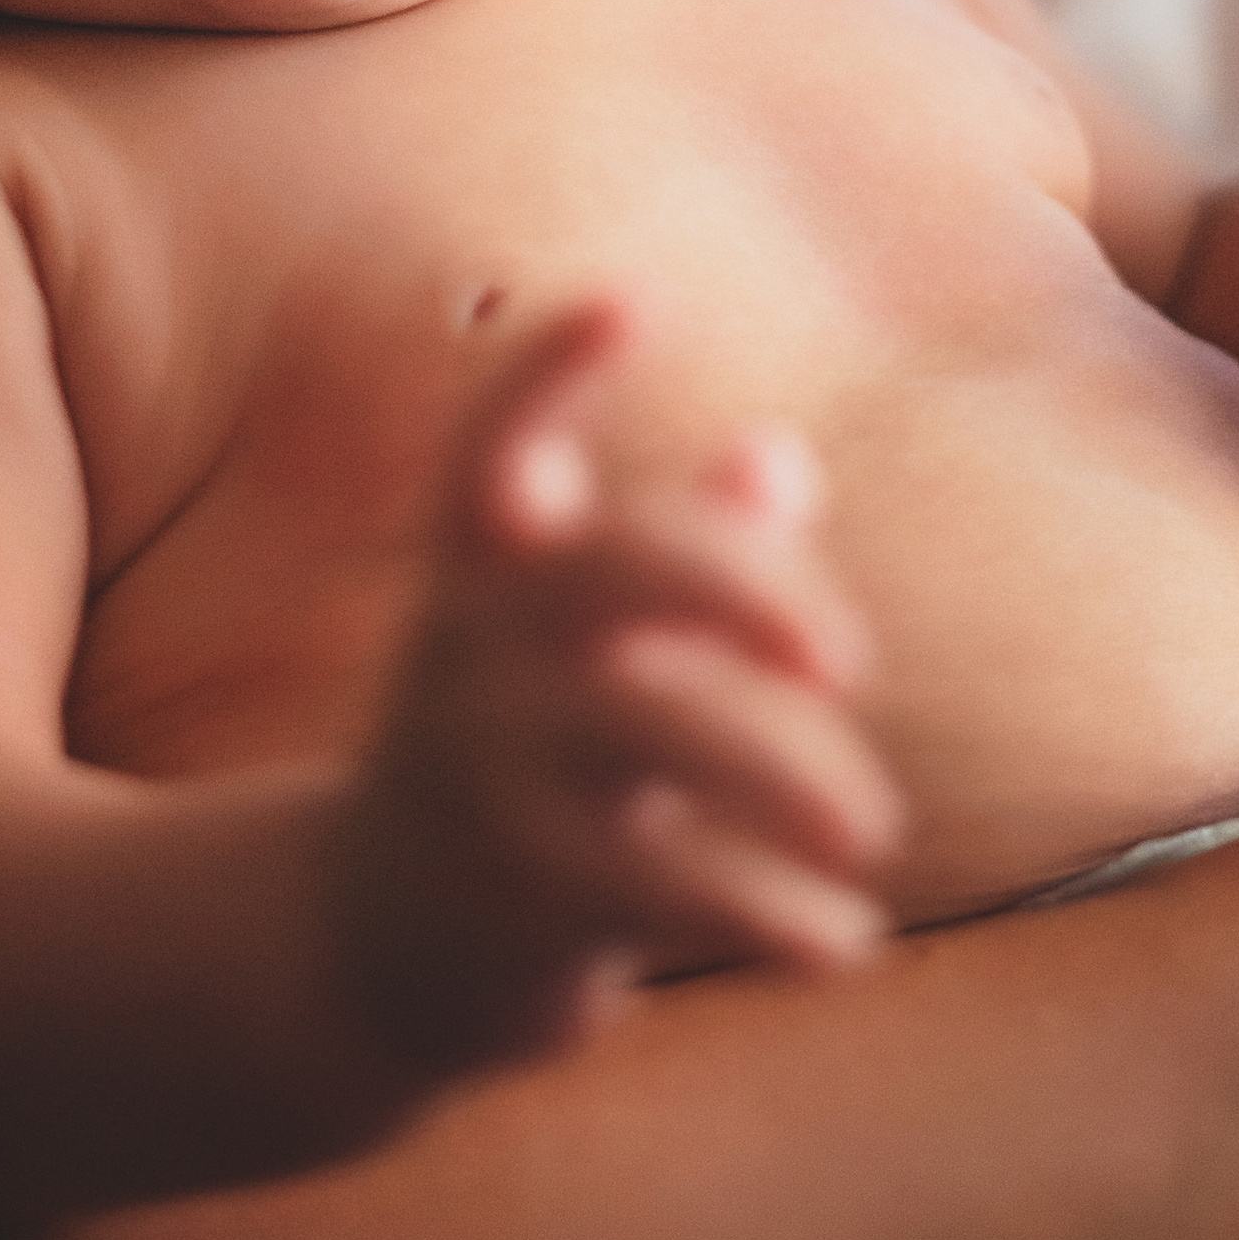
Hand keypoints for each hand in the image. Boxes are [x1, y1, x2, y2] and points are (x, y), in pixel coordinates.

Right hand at [333, 300, 898, 1078]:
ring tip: (874, 831)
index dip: (548, 367)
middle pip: (614, 568)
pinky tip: (846, 940)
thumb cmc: (512, 752)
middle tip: (850, 662)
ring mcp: (490, 772)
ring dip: (792, 775)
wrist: (364, 944)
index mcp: (481, 574)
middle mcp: (476, 652)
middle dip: (746, 586)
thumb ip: (680, 552)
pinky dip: (769, 915)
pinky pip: (665, 890)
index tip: (631, 294)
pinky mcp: (521, 900)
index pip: (492, 445)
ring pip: (660, 734)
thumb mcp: (567, 646)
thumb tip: (780, 457)